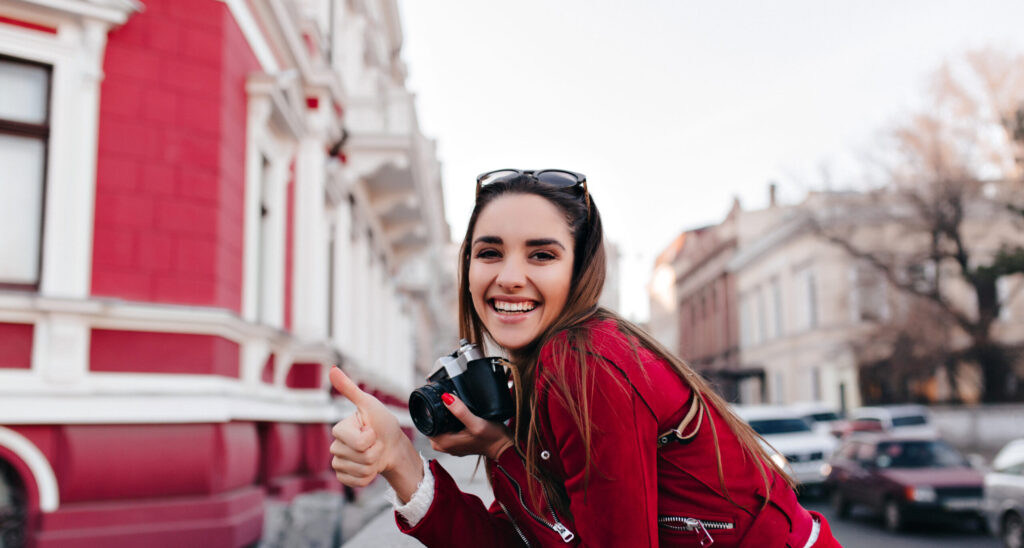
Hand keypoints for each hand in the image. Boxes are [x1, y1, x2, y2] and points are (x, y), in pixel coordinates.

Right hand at [329, 367, 422, 500]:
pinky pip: (357, 482)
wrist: (392, 444)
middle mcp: (335, 447)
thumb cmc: (381, 422)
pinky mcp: (344, 477)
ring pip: (360, 471)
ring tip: (374, 453)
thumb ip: (349, 388)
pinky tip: (370, 467)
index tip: (372, 429)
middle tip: (376, 442)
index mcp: (339, 430)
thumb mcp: (369, 404)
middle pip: (360, 457)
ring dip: (374, 463)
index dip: (371, 437)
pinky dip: (369, 477)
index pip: (357, 442)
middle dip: (375, 451)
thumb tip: (332, 369)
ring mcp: (339, 463)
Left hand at [430, 392, 514, 459]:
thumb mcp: (476, 423)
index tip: (433, 400)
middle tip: (441, 399)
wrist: (504, 447)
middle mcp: (446, 446)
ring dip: (442, 418)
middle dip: (434, 414)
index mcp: (445, 443)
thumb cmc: (492, 438)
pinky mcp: (459, 444)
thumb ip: (461, 411)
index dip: (428, 412)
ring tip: (449, 405)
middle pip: (431, 427)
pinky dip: (448, 423)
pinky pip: (447, 431)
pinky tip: (456, 415)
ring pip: (439, 429)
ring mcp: (452, 446)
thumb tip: (446, 398)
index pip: (426, 426)